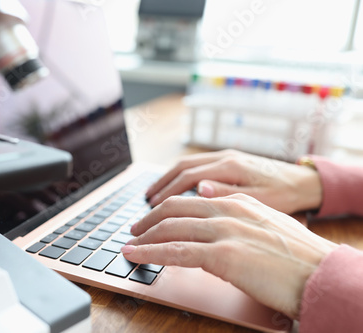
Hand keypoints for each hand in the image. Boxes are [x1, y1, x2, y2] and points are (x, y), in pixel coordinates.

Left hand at [122, 194, 337, 318]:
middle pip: (174, 208)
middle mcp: (228, 210)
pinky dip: (150, 252)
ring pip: (170, 228)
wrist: (322, 274)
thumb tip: (218, 226)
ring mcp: (224, 231)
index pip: (190, 199)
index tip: (153, 217)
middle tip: (134, 229)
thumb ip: (240, 220)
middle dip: (148, 219)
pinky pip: (176, 251)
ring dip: (143, 237)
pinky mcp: (223, 256)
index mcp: (238, 202)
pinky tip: (135, 256)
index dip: (166, 208)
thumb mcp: (267, 227)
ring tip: (129, 245)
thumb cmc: (299, 257)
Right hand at [146, 149, 321, 214]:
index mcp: (230, 167)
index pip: (188, 177)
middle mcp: (224, 157)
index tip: (153, 208)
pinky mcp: (227, 160)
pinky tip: (174, 187)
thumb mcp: (260, 200)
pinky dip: (180, 175)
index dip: (168, 193)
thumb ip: (228, 193)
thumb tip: (199, 188)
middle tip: (145, 202)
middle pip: (182, 167)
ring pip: (186, 164)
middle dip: (161, 184)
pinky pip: (196, 165)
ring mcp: (225, 156)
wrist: (304, 181)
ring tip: (152, 195)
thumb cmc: (284, 195)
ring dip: (167, 178)